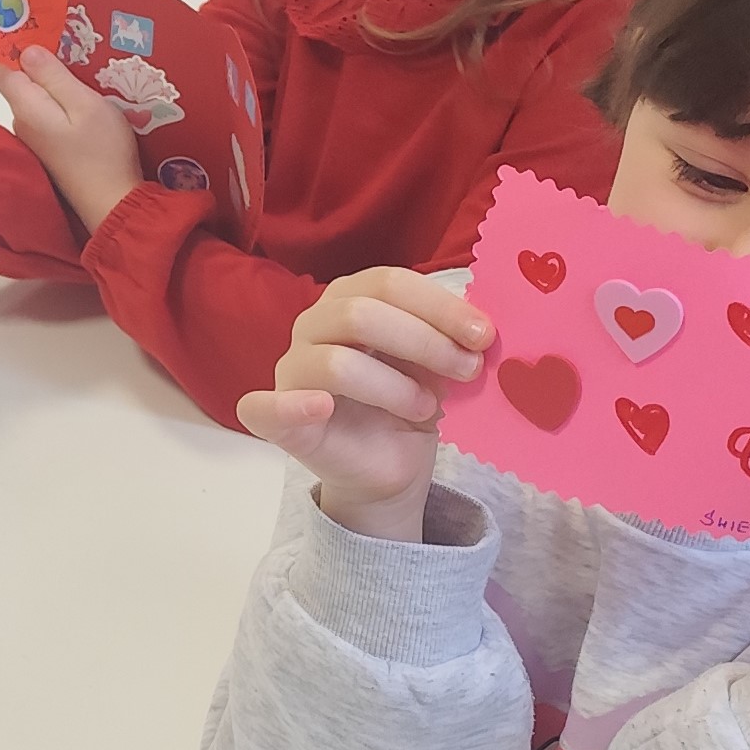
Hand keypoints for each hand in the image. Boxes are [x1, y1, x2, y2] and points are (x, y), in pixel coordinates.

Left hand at [0, 44, 141, 232]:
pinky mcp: (50, 148)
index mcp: (26, 106)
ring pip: (36, 97)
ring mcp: (35, 137)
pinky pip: (48, 113)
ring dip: (52, 81)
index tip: (35, 25)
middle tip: (69, 41)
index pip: (1, 67)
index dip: (12, 44)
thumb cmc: (102, 150)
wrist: (113, 202)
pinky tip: (84, 97)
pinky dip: (60, 100)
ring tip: (83, 65)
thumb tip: (24, 49)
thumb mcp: (83, 104)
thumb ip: (53, 76)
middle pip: (19, 81)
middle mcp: (22, 121)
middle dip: (37, 60)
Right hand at [237, 265, 490, 538]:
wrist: (390, 467)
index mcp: (350, 298)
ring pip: (336, 363)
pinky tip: (322, 407)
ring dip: (394, 387)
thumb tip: (481, 327)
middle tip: (468, 370)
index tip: (484, 334)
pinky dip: (292, 406)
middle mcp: (314, 325)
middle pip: (360, 315)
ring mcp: (292, 371)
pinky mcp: (276, 420)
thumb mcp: (438, 364)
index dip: (439, 305)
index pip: (388, 283)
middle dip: (425, 341)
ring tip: (427, 409)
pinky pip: (266, 408)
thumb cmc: (411, 402)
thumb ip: (449, 338)